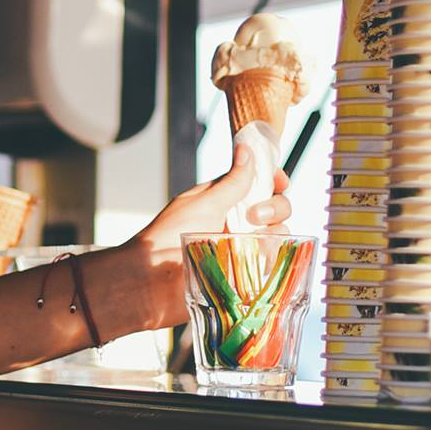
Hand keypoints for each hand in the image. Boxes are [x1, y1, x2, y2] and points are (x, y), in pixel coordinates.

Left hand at [108, 139, 293, 331]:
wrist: (151, 281)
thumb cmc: (168, 238)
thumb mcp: (204, 203)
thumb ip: (232, 181)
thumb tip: (246, 149)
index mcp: (222, 199)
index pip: (257, 182)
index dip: (272, 178)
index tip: (278, 180)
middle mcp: (234, 221)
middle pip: (274, 205)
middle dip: (275, 205)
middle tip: (256, 215)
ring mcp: (241, 247)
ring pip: (277, 232)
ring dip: (275, 229)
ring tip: (255, 238)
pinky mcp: (245, 273)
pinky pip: (270, 260)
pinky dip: (273, 255)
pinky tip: (262, 256)